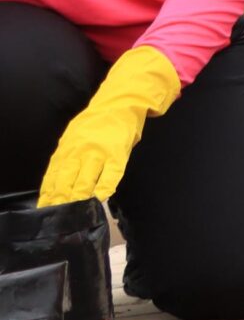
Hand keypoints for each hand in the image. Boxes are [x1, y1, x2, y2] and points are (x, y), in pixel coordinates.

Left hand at [38, 46, 177, 204]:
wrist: (120, 103)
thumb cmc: (96, 122)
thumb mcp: (73, 136)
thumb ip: (66, 156)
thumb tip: (58, 181)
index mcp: (66, 147)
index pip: (53, 175)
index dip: (49, 193)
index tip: (46, 209)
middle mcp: (79, 151)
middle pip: (66, 181)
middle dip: (61, 200)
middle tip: (58, 217)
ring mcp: (98, 152)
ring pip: (85, 180)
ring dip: (79, 199)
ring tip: (75, 213)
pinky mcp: (117, 154)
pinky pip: (110, 174)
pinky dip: (104, 187)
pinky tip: (100, 198)